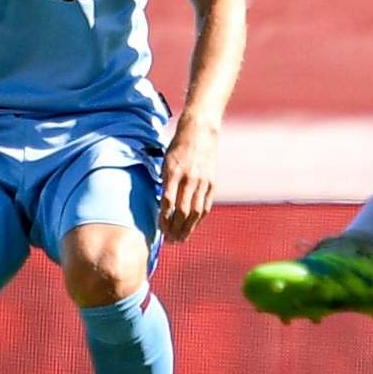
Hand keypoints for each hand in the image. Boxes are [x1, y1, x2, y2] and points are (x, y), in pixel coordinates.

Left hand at [159, 118, 218, 242]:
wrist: (199, 132)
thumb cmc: (178, 148)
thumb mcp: (166, 162)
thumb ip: (165, 184)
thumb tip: (162, 208)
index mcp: (174, 173)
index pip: (168, 203)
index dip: (164, 220)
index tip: (160, 231)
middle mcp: (189, 179)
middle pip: (182, 211)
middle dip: (175, 229)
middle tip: (170, 240)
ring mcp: (202, 182)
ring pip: (195, 212)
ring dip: (188, 229)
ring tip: (181, 239)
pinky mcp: (212, 183)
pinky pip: (205, 206)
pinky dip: (198, 219)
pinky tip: (192, 227)